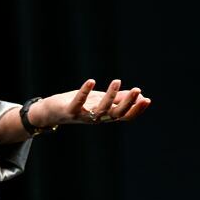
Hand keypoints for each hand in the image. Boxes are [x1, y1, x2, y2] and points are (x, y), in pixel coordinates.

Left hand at [33, 79, 150, 126]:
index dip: (136, 110)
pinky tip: (91, 81)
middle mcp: (97, 118)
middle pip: (116, 114)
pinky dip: (85, 93)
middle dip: (128, 103)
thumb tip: (139, 94)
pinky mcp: (70, 110)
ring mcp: (84, 116)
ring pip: (100, 109)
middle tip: (137, 90)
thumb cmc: (78, 105)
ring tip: (117, 81)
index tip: (147, 99)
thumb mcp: (100, 100)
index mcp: (105, 116)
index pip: (125, 116)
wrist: (52, 112)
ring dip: (110, 96)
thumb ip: (118, 99)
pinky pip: (78, 103)